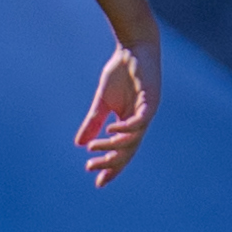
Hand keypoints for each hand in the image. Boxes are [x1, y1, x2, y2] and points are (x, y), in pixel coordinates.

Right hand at [77, 38, 160, 185]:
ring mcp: (147, 112)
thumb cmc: (120, 73)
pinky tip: (111, 132)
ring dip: (113, 146)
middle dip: (111, 163)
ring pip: (132, 138)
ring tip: (94, 150)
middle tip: (92, 169)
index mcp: (130, 124)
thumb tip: (80, 144)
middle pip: (128, 150)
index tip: (97, 181)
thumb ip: (93, 122)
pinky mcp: (150, 100)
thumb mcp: (102, 102)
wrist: (134, 49)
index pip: (122, 151)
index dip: (111, 166)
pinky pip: (140, 121)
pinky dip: (126, 129)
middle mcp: (141, 122)